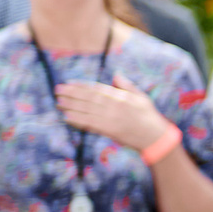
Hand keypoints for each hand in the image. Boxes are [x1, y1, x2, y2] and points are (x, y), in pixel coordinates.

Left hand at [56, 74, 176, 152]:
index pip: (97, 88)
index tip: (69, 83)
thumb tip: (116, 74)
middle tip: (57, 90)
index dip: (81, 85)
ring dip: (71, 105)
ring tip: (58, 102)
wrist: (154, 137)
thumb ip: (127, 86)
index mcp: (121, 96)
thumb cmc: (148, 117)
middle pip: (88, 98)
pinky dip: (77, 120)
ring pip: (86, 109)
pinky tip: (67, 117)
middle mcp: (114, 105)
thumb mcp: (141, 97)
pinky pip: (89, 123)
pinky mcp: (108, 130)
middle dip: (71, 93)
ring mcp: (110, 118)